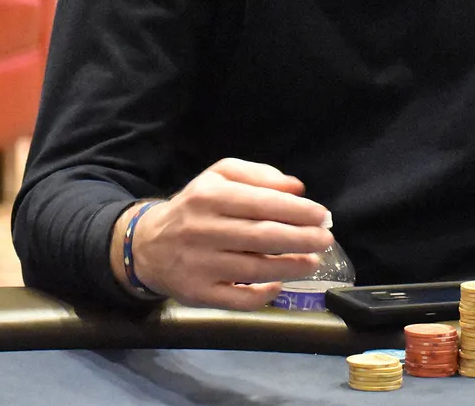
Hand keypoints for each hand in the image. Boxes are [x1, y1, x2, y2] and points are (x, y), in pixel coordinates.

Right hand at [109, 158, 332, 308]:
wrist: (148, 245)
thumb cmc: (195, 207)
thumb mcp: (219, 178)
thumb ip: (258, 176)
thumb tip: (297, 187)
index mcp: (210, 196)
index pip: (261, 203)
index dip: (296, 210)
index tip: (321, 215)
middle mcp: (203, 230)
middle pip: (261, 236)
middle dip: (300, 238)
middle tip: (326, 238)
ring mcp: (200, 265)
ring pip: (253, 268)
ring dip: (290, 266)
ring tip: (313, 261)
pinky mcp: (198, 293)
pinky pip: (237, 299)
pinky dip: (262, 295)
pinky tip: (278, 285)